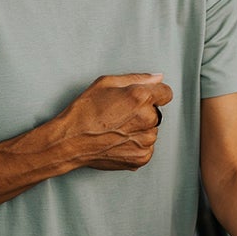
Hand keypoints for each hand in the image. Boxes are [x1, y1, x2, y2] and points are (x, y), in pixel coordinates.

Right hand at [59, 73, 173, 170]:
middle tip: (119, 116)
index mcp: (141, 97)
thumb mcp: (106, 83)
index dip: (153, 94)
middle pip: (157, 113)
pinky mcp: (142, 157)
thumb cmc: (84, 111)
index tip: (140, 99)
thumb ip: (137, 78)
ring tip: (116, 130)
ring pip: (152, 131)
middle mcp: (147, 119)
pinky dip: (136, 145)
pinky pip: (147, 147)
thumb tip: (159, 78)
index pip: (166, 93)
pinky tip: (118, 141)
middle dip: (143, 112)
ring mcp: (145, 140)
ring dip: (140, 130)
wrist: (70, 141)